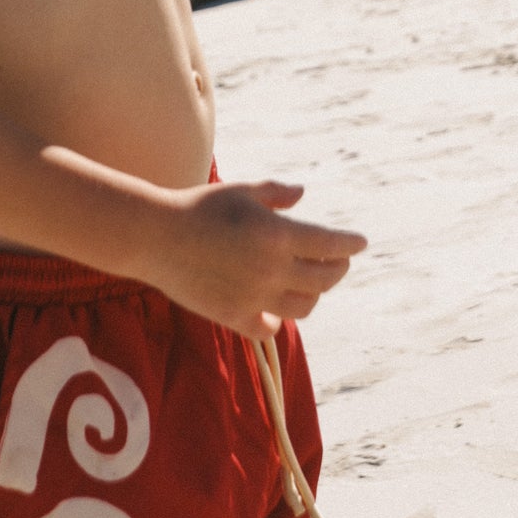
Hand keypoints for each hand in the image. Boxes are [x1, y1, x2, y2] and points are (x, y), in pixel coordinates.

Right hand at [147, 179, 365, 339]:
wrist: (156, 237)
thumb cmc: (200, 206)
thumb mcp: (242, 191)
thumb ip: (276, 193)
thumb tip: (302, 195)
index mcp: (278, 235)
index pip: (331, 245)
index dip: (350, 244)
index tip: (361, 242)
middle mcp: (272, 270)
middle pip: (325, 279)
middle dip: (338, 268)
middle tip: (339, 261)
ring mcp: (254, 297)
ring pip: (304, 306)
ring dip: (314, 293)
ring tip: (310, 282)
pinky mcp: (234, 316)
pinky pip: (269, 326)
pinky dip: (277, 319)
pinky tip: (276, 309)